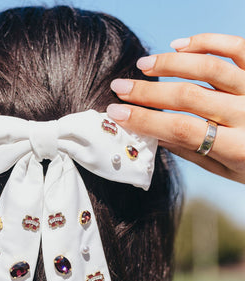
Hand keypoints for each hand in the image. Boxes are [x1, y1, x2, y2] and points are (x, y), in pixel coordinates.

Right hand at [106, 34, 244, 183]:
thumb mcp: (226, 169)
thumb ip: (192, 152)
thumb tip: (153, 133)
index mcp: (237, 148)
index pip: (182, 129)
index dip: (146, 120)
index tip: (116, 113)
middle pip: (189, 97)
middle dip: (148, 92)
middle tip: (120, 87)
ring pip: (209, 68)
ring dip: (171, 64)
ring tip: (144, 65)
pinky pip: (235, 47)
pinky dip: (205, 41)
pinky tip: (179, 45)